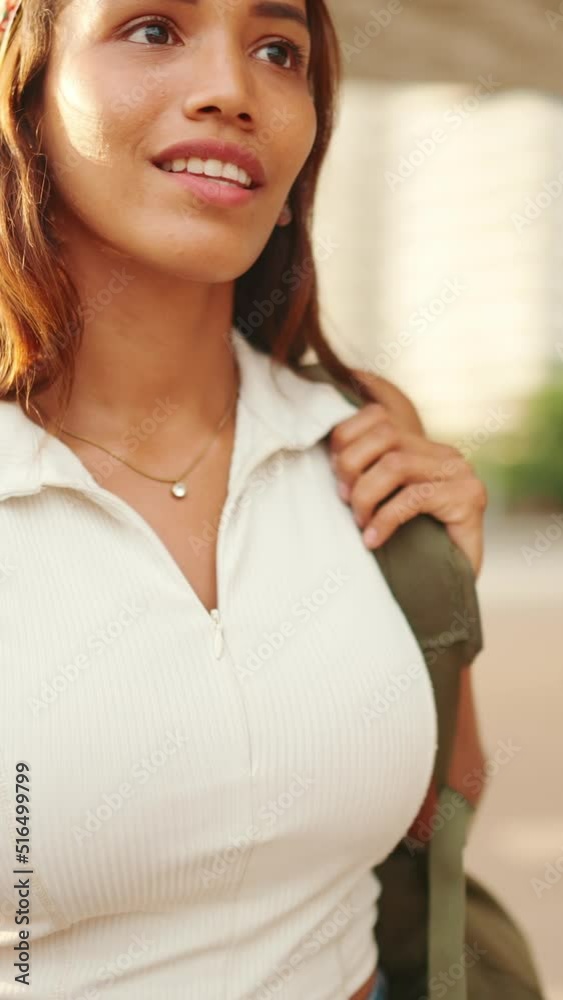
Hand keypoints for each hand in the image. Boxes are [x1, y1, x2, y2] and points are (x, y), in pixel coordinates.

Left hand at [329, 395, 487, 576]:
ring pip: (396, 464)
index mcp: (422, 447)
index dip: (346, 439)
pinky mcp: (469, 498)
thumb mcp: (380, 503)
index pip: (378, 416)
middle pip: (385, 434)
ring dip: (366, 495)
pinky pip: (414, 497)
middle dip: (352, 466)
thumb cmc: (409, 547)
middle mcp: (444, 453)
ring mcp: (460, 473)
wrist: (449, 589)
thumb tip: (327, 458)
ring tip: (359, 523)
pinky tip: (373, 540)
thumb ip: (365, 474)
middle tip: (343, 502)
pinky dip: (385, 519)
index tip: (335, 477)